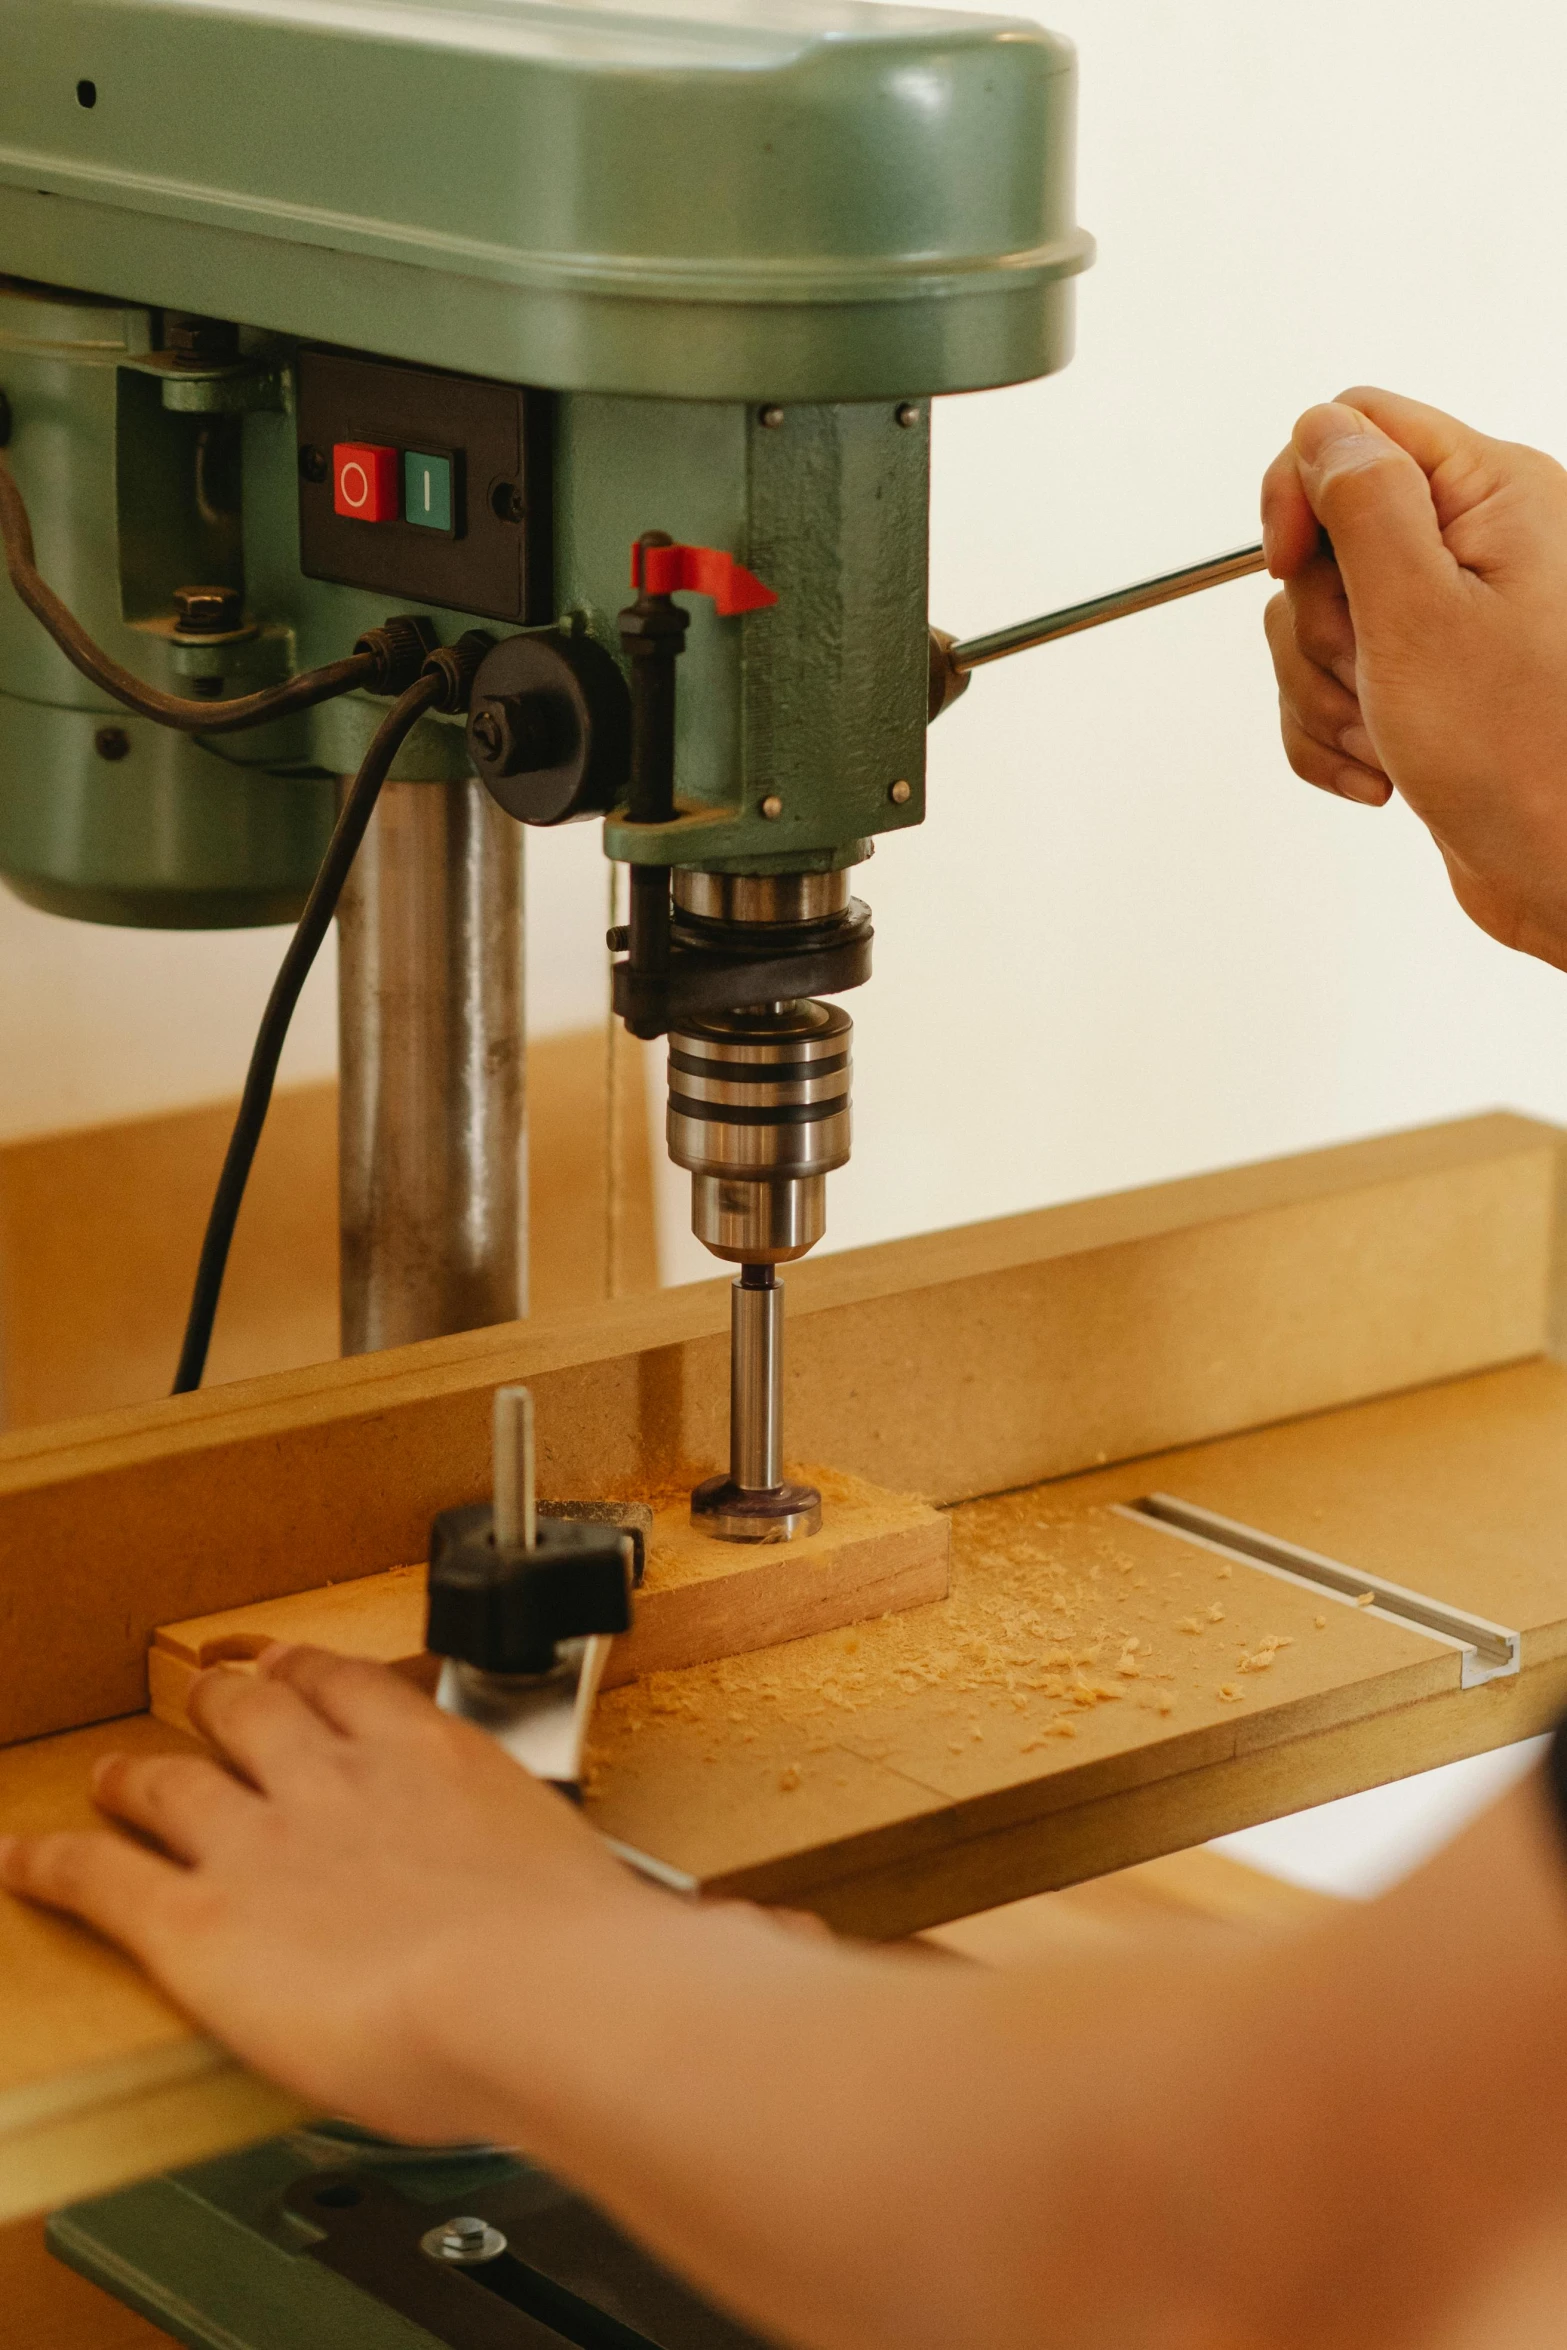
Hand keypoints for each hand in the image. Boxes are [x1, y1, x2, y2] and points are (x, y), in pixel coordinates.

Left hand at [0, 1645, 642, 2144]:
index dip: (313, 1677)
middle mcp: (341, 1778)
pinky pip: (104, 1876)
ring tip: (115, 1776)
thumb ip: (690, 1922)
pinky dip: (58, 1864)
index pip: (354, 1688)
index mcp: (438, 1759)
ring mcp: (264, 1839)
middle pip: (253, 1712)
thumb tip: (770, 1938)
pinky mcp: (201, 1919)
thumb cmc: (589, 1963)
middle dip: (224, 1703)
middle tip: (208, 1700)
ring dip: (139, 1775)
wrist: (532, 1999)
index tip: (299, 1672)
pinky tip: (30, 1859)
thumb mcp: (640, 1919)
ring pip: (173, 1778)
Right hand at [1262, 386, 1566, 968]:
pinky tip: (1380, 772)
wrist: (1564, 874)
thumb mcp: (1418, 614)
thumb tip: (1321, 432)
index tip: (1292, 566)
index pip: (1355, 428)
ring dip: (1324, 691)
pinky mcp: (1428, 682)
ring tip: (1382, 736)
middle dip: (1318, 623)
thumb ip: (1363, 502)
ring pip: (1317, 620)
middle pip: (1325, 537)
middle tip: (1370, 672)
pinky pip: (1333, 685)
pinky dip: (1334, 734)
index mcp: (1495, 494)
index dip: (1301, 494)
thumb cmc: (1522, 758)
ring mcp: (1451, 618)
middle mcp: (1478, 543)